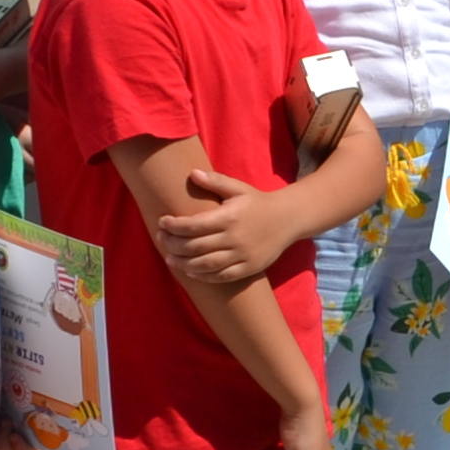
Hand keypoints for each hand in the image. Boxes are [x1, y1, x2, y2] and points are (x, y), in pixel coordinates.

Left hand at [154, 164, 286, 290]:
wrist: (288, 219)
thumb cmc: (258, 202)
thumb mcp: (238, 188)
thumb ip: (215, 181)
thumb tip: (192, 173)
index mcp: (229, 217)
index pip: (193, 225)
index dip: (173, 226)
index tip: (163, 222)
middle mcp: (234, 238)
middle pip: (195, 247)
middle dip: (173, 244)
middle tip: (161, 240)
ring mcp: (242, 255)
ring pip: (205, 265)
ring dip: (183, 264)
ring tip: (170, 259)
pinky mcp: (249, 268)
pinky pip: (222, 276)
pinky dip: (203, 276)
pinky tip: (191, 272)